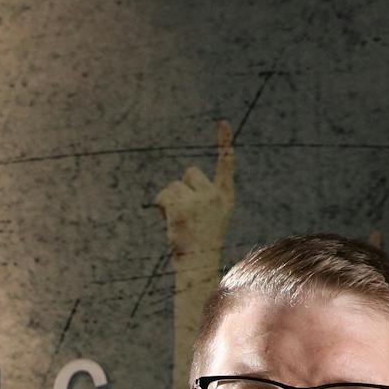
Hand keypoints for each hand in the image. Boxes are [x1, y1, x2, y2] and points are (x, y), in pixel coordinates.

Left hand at [155, 121, 235, 262]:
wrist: (198, 265)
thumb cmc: (201, 246)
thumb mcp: (208, 220)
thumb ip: (199, 200)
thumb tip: (171, 191)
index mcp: (226, 197)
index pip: (225, 165)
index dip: (223, 143)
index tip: (223, 122)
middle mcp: (215, 194)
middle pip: (190, 172)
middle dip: (183, 188)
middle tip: (187, 215)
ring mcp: (199, 199)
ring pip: (175, 185)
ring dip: (171, 200)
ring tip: (179, 222)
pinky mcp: (182, 206)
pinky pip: (164, 194)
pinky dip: (161, 205)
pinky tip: (169, 221)